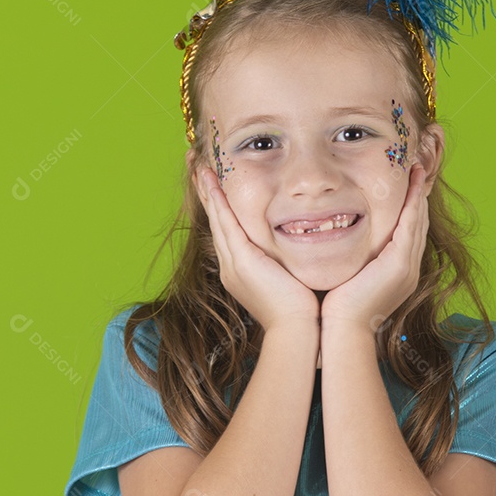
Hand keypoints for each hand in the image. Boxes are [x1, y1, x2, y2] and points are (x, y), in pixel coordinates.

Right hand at [197, 168, 320, 332]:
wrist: (297, 330)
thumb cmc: (300, 311)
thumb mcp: (290, 280)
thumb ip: (288, 263)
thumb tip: (300, 249)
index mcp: (240, 271)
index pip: (226, 230)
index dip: (217, 205)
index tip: (212, 182)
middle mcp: (231, 266)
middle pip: (214, 220)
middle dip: (204, 192)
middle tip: (194, 165)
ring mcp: (233, 264)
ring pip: (216, 218)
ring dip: (206, 190)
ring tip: (197, 165)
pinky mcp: (242, 261)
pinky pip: (226, 224)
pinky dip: (218, 202)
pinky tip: (212, 182)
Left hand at [321, 164, 430, 332]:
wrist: (342, 331)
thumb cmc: (337, 309)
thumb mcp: (349, 277)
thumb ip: (351, 259)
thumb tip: (334, 240)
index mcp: (398, 271)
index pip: (408, 231)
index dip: (409, 205)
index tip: (405, 182)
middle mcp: (408, 268)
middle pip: (418, 222)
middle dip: (417, 194)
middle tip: (415, 167)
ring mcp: (407, 266)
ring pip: (417, 220)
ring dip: (418, 193)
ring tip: (415, 169)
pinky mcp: (400, 264)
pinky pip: (410, 226)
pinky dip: (412, 204)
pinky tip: (411, 185)